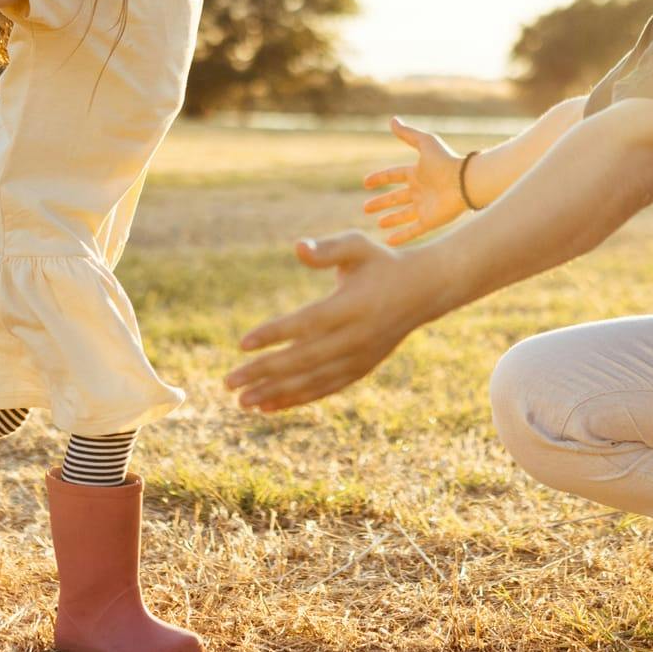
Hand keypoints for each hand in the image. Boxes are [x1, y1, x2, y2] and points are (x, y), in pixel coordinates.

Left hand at [225, 232, 434, 411]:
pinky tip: (268, 406)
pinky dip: (297, 399)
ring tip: (241, 401)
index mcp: (353, 305)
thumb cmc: (382, 262)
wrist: (424, 291)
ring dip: (276, 393)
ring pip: (313, 381)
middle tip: (228, 383)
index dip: (275, 333)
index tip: (243, 344)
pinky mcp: (361, 369)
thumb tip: (297, 247)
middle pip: (304, 359)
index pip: (308, 323)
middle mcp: (357, 337)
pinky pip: (325, 388)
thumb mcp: (358, 245)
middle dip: (264, 373)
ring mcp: (360, 357)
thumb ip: (327, 249)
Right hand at [363, 117, 466, 245]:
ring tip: (379, 223)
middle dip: (381, 203)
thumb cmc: (446, 161)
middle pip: (396, 198)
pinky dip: (401, 236)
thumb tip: (393, 120)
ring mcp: (425, 207)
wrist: (465, 182)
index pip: (394, 175)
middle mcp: (420, 191)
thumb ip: (408, 134)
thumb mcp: (425, 143)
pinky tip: (389, 240)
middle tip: (366, 208)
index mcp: (418, 173)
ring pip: (404, 215)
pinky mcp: (430, 221)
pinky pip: (413, 230)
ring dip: (391, 219)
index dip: (380, 178)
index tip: (365, 182)